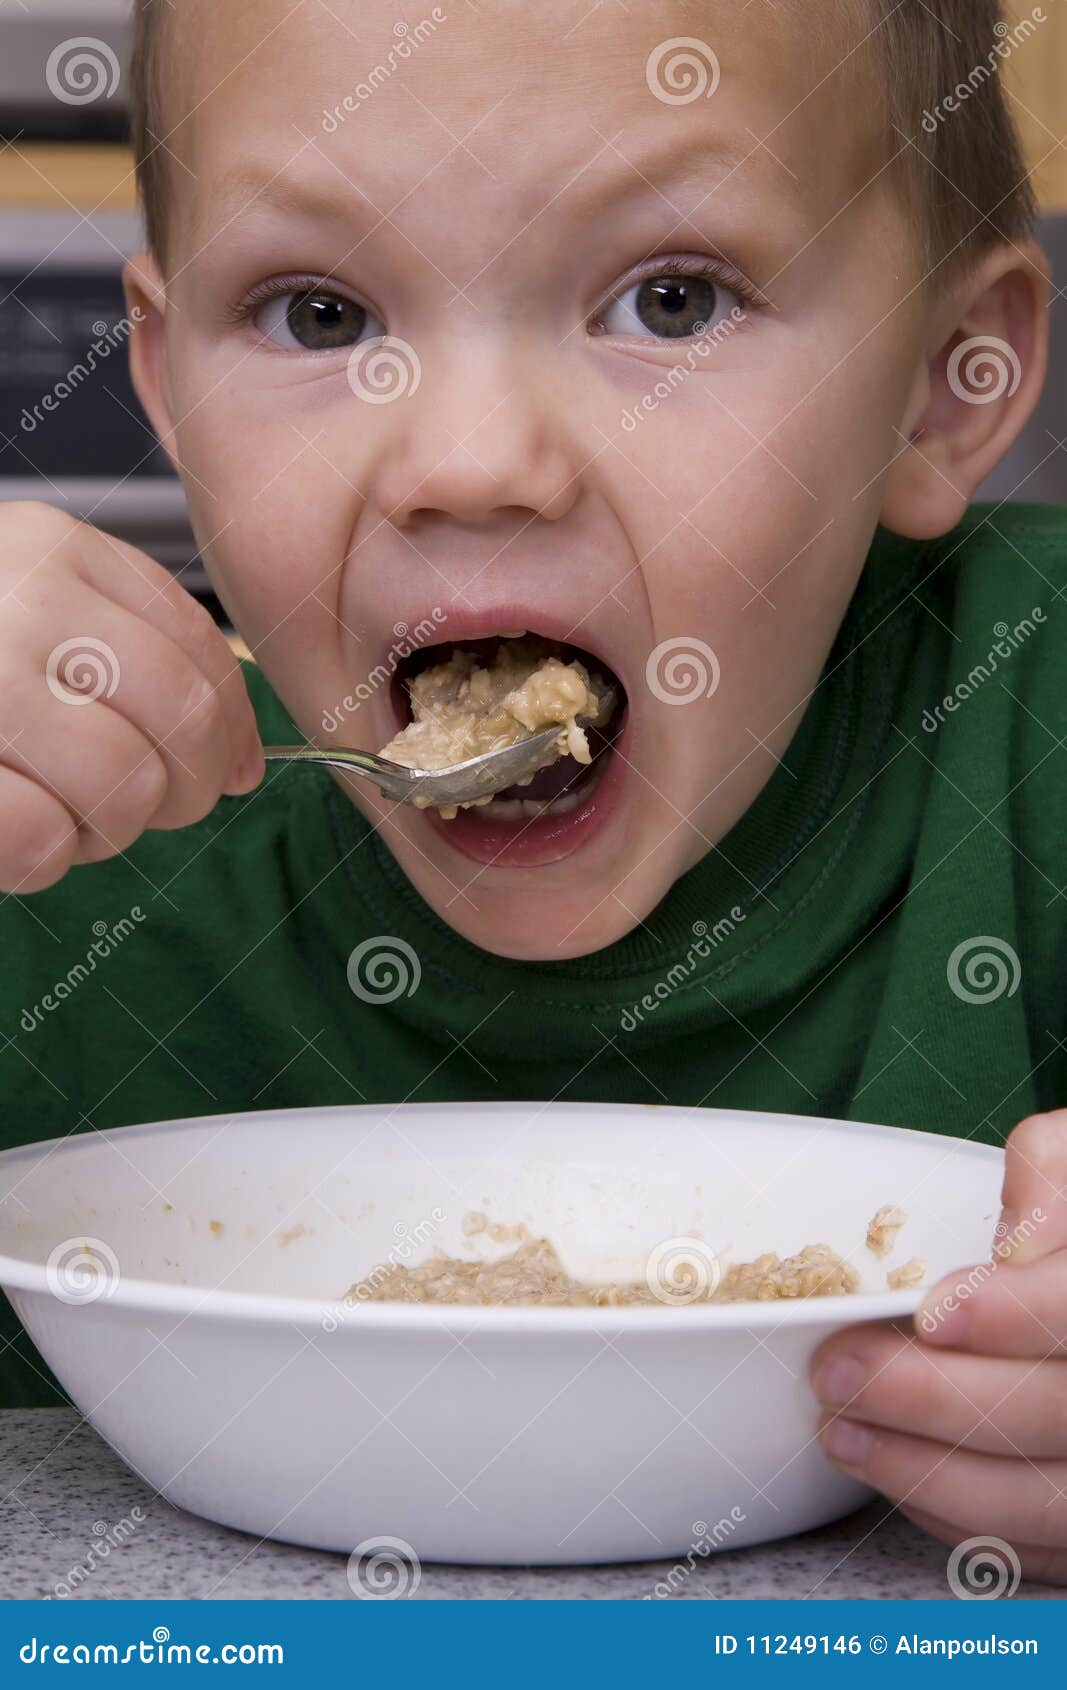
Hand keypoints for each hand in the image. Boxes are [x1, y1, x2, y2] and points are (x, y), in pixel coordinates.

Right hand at [0, 501, 261, 892]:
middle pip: (181, 721)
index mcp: (52, 549)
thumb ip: (133, 658)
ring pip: (123, 786)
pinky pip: (40, 837)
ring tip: (52, 814)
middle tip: (126, 807)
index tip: (222, 774)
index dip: (227, 734)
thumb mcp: (31, 617)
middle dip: (178, 790)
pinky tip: (13, 836)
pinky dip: (43, 858)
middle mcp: (14, 597)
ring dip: (102, 831)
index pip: (201, 651)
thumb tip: (244, 760)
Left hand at [811, 1110, 1066, 1586]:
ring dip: (925, 1471)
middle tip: (841, 1368)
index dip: (1016, 1316)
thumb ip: (1050, 1170)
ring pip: (1041, 1499)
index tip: (933, 1309)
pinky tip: (889, 1465)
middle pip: (1056, 1416)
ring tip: (839, 1426)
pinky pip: (1031, 1543)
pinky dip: (952, 1513)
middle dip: (935, 1400)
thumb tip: (1018, 1236)